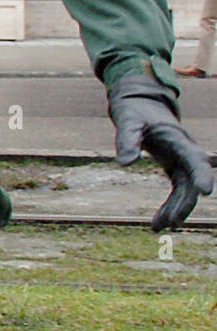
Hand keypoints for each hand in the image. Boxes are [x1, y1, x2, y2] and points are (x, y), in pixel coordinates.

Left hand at [108, 73, 213, 229]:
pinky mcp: (173, 167)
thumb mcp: (127, 121)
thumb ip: (126, 140)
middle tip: (171, 223)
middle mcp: (184, 151)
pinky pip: (176, 191)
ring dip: (175, 210)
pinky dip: (168, 207)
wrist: (138, 102)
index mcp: (178, 138)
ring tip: (158, 228)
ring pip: (184, 191)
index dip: (202, 174)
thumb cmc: (134, 110)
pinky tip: (157, 223)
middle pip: (191, 182)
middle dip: (184, 203)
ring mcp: (181, 161)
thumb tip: (125, 163)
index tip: (206, 192)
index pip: (195, 159)